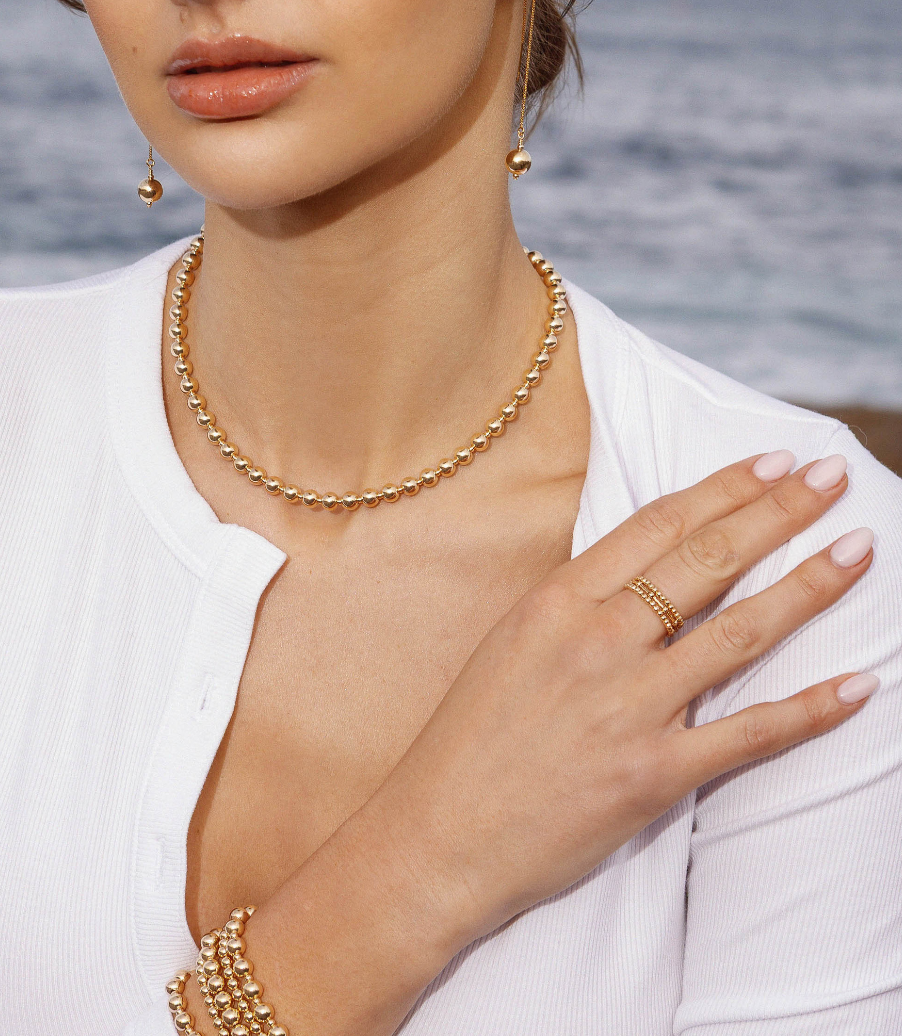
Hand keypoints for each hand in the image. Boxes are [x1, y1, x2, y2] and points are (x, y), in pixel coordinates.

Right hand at [379, 451, 876, 949]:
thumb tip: (634, 575)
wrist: (438, 833)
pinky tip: (858, 686)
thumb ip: (573, 605)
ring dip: (809, 587)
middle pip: (708, 560)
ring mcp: (629, 706)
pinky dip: (810, 710)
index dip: (724, 487)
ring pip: (740, 633)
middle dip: (779, 512)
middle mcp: (598, 640)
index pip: (658, 524)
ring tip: (858, 551)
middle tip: (832, 478)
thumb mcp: (508, 642)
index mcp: (557, 600)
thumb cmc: (467, 739)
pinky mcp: (654, 773)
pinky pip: (749, 733)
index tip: (773, 462)